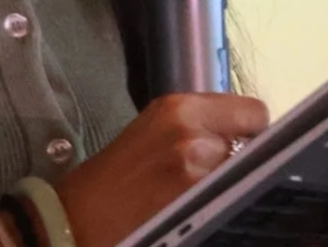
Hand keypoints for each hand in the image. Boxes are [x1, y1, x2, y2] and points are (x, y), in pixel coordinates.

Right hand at [55, 92, 269, 246]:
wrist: (74, 218)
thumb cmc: (114, 177)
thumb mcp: (155, 131)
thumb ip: (199, 126)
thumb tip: (242, 135)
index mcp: (180, 107)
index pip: (253, 112)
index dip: (252, 133)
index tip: (243, 146)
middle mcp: (193, 133)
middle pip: (252, 147)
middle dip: (239, 160)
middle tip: (216, 176)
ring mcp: (198, 172)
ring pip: (242, 176)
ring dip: (230, 184)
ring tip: (201, 196)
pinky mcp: (198, 206)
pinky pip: (229, 202)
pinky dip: (221, 205)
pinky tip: (197, 211)